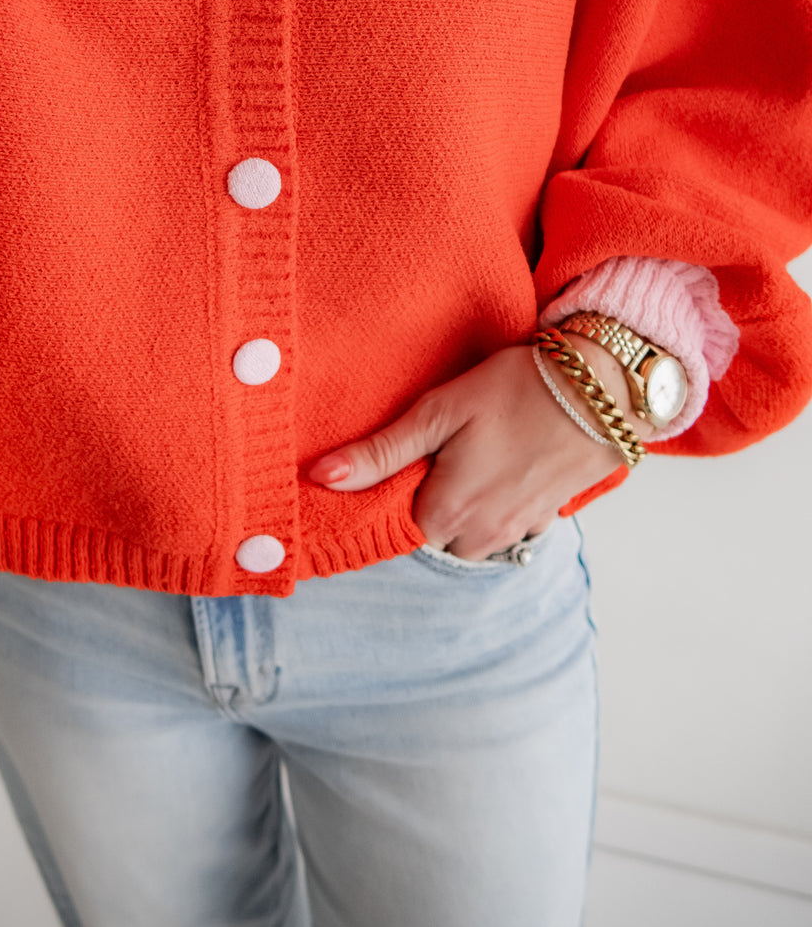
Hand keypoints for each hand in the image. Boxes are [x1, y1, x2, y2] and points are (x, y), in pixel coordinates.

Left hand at [303, 337, 654, 559]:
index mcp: (447, 514)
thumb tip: (321, 477)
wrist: (603, 388)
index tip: (393, 467)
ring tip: (469, 456)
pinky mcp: (546, 518)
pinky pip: (507, 526)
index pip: (395, 530)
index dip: (390, 498)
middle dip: (427, 505)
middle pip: (433, 537)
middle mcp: (482, 537)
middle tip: (434, 453)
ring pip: (470, 537)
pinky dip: (498, 503)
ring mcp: (518, 531)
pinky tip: (502, 463)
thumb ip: (380, 452)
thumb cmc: (518, 391)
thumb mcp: (438, 411)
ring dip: (463, 507)